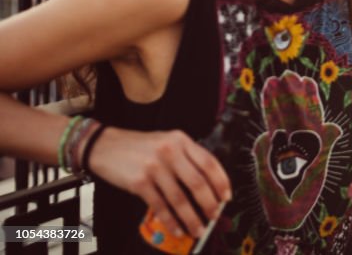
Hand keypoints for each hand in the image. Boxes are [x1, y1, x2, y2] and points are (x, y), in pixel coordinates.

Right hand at [89, 127, 230, 238]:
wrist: (105, 146)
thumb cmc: (140, 147)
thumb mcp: (167, 141)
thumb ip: (186, 156)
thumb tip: (208, 184)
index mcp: (181, 140)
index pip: (209, 162)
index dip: (221, 182)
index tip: (227, 197)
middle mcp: (170, 152)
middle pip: (198, 182)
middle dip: (209, 203)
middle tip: (214, 216)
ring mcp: (154, 167)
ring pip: (180, 198)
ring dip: (192, 218)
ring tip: (199, 229)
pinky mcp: (139, 182)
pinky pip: (160, 206)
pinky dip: (171, 221)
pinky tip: (178, 229)